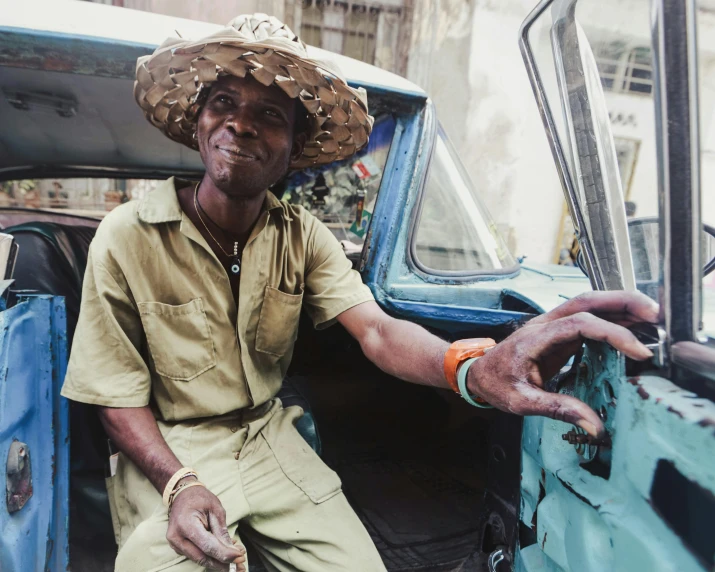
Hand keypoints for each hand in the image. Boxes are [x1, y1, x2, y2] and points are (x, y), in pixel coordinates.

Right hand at [166, 482, 245, 570]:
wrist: (182, 494)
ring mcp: (175, 544)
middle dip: (222, 563)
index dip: (224, 554)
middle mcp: (177, 537)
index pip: (207, 546)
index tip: (240, 557)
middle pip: (202, 557)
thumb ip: (222, 531)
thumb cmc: (200, 498)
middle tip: (240, 565)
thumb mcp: (215, 509)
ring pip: (199, 559)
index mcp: (186, 524)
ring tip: (235, 562)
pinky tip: (223, 555)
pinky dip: (210, 557)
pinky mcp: (177, 547)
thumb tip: (232, 550)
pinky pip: (196, 555)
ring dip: (217, 562)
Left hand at [467, 291, 658, 436]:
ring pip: (589, 304)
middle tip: (655, 314)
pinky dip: (612, 318)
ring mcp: (552, 324)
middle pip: (587, 301)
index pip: (579, 325)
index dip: (612, 334)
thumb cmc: (495, 384)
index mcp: (535, 338)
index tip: (637, 352)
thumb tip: (595, 425)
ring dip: (621, 306)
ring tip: (652, 317)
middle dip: (623, 303)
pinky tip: (632, 327)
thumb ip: (558, 410)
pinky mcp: (559, 332)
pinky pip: (588, 318)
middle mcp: (545, 324)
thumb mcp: (522, 402)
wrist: (477, 373)